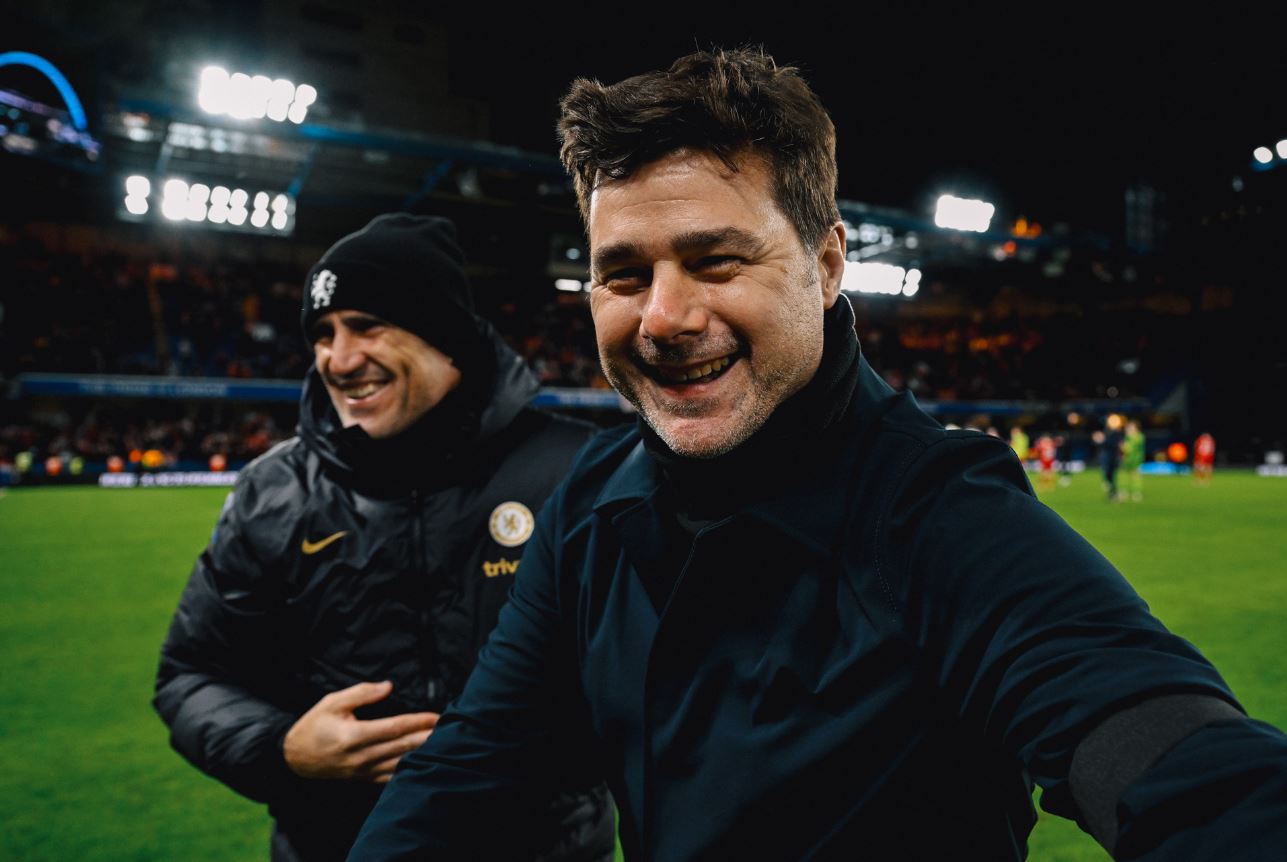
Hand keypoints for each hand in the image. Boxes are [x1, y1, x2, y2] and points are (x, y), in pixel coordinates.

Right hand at [283, 681, 437, 782]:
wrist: (295, 759)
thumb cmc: (314, 726)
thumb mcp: (332, 702)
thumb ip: (361, 693)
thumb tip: (388, 686)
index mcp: (354, 736)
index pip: (394, 728)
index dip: (417, 722)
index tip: (436, 716)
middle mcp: (361, 756)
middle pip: (402, 747)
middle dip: (427, 738)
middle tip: (450, 730)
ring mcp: (363, 772)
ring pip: (400, 764)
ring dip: (422, 754)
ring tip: (443, 745)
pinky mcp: (364, 780)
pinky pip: (391, 777)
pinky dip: (409, 770)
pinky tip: (423, 764)